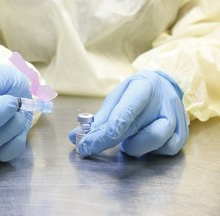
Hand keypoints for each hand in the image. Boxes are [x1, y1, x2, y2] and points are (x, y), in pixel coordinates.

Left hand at [69, 71, 188, 156]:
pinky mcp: (183, 134)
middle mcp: (164, 102)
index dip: (103, 134)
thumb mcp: (117, 97)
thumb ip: (99, 119)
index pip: (124, 113)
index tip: (84, 146)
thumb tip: (73, 137)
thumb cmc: (136, 93)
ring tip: (127, 138)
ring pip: (154, 142)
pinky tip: (143, 140)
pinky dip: (149, 150)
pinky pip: (164, 151)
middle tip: (94, 146)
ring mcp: (177, 118)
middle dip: (109, 142)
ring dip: (134, 146)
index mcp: (144, 87)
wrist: (164, 88)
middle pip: (136, 130)